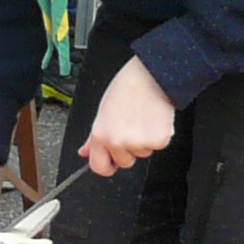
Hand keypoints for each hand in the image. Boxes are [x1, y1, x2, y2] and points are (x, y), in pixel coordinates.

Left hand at [81, 57, 177, 177]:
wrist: (149, 77)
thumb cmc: (126, 89)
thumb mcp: (103, 112)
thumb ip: (93, 137)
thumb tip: (85, 152)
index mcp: (100, 135)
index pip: (99, 167)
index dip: (107, 165)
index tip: (111, 162)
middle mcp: (117, 142)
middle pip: (124, 162)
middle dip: (128, 150)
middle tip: (131, 128)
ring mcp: (138, 143)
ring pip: (142, 154)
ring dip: (144, 141)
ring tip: (142, 119)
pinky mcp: (158, 141)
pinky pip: (157, 147)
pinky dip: (158, 136)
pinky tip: (154, 120)